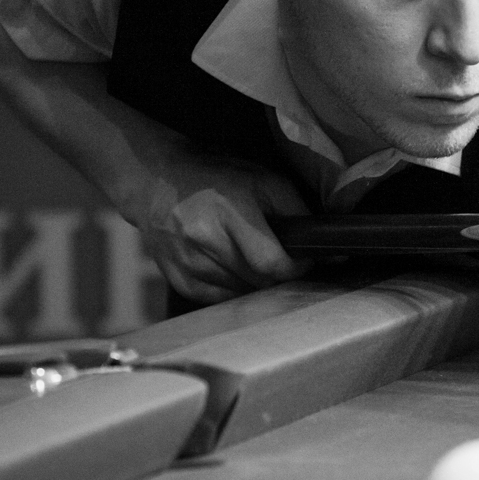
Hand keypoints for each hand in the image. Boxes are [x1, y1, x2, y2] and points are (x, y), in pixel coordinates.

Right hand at [131, 150, 311, 303]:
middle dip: (278, 274)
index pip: (271, 262)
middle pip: (259, 280)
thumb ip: (294, 210)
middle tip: (280, 258)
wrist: (158, 181)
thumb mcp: (263, 180)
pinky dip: (234, 289)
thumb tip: (320, 243)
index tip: (303, 261)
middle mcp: (204, 239)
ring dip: (256, 282)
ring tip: (252, 258)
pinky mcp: (178, 279)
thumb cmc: (217, 179)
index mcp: (230, 211)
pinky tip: (233, 269)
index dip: (296, 267)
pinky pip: (219, 300)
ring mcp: (187, 262)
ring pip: (241, 293)